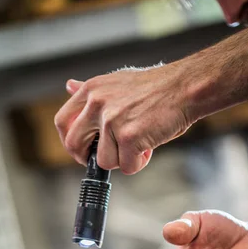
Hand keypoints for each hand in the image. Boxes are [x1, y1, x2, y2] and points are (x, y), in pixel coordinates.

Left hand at [54, 63, 192, 174]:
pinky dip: (139, 164)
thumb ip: (91, 91)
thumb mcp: (117, 82)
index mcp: (91, 90)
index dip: (69, 141)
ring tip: (139, 146)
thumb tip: (70, 87)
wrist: (184, 88)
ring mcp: (112, 121)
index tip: (81, 150)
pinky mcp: (129, 137)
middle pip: (75, 145)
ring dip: (123, 160)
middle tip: (106, 159)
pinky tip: (149, 149)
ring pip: (105, 161)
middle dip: (88, 159)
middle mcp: (97, 104)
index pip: (63, 121)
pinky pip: (127, 167)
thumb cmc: (157, 87)